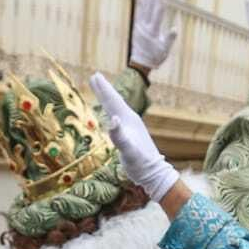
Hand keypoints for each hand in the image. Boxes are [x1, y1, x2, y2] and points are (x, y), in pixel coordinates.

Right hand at [90, 71, 176, 202]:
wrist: (153, 173)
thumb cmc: (140, 163)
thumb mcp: (128, 150)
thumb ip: (119, 135)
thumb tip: (112, 119)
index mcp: (128, 120)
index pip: (113, 101)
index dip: (103, 89)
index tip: (95, 75)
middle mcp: (130, 120)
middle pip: (114, 101)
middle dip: (104, 89)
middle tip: (94, 76)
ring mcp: (130, 128)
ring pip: (116, 108)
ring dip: (107, 99)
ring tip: (100, 90)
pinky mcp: (130, 135)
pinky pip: (117, 119)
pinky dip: (111, 112)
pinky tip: (110, 115)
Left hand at [128, 0, 176, 71]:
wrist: (141, 63)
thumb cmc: (155, 57)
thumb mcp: (165, 50)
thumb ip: (170, 39)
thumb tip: (175, 29)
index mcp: (153, 33)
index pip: (158, 17)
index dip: (161, 7)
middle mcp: (145, 29)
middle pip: (149, 11)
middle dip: (152, 0)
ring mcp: (139, 28)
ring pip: (142, 11)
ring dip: (145, 1)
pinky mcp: (136, 28)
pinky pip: (138, 15)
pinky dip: (140, 7)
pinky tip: (141, 0)